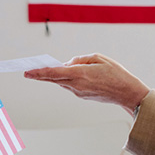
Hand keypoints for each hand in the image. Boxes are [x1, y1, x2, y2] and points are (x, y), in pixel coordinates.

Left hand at [23, 53, 149, 113]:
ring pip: (61, 82)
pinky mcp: (82, 96)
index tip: (27, 71)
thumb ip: (80, 59)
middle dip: (39, 75)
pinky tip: (64, 75)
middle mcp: (77, 85)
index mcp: (80, 74)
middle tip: (27, 72)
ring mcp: (79, 92)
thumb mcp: (98, 58)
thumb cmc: (116, 73)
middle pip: (53, 79)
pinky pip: (70, 85)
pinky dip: (65, 80)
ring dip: (53, 77)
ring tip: (42, 71)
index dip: (39, 72)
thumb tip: (68, 64)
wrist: (127, 93)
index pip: (54, 73)